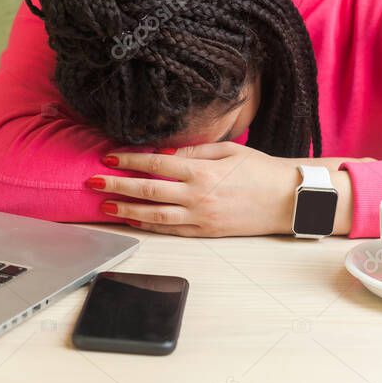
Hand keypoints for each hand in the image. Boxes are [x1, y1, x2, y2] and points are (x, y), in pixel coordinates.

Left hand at [86, 142, 368, 236]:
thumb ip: (194, 151)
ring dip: (126, 209)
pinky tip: (132, 219)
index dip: (129, 160)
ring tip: (104, 206)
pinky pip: (171, 229)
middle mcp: (197, 196)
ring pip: (154, 215)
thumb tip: (164, 151)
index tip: (109, 156)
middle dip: (116, 186)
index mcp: (202, 171)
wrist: (288, 200)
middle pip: (148, 190)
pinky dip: (148, 225)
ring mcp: (201, 217)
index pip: (156, 163)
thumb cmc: (261, 170)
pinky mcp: (206, 231)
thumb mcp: (228, 151)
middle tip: (92, 182)